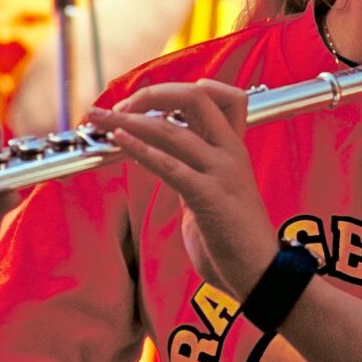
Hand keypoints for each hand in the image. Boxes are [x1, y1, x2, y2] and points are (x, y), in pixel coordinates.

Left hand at [90, 80, 276, 297]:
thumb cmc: (234, 238)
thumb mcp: (215, 191)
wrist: (260, 274)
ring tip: (101, 119)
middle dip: (151, 95)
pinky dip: (141, 149)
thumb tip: (162, 153)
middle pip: (195, 98)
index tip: (151, 100)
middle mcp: (231, 153)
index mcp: (234, 149)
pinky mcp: (210, 198)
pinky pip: (171, 166)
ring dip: (130, 120)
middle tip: (119, 106)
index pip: (225, 96)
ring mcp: (222, 173)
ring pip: (174, 131)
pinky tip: (119, 140)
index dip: (187, 88)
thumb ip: (194, 168)